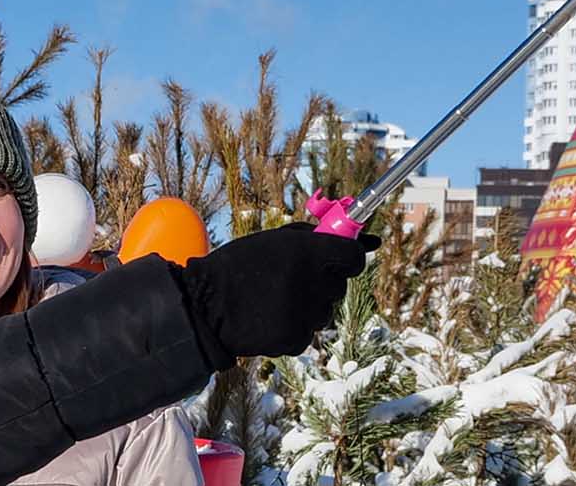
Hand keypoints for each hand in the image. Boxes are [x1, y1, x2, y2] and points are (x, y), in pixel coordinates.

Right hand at [173, 223, 378, 365]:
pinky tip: (268, 317)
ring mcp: (306, 315)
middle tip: (291, 279)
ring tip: (273, 299)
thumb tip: (371, 241)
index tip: (336, 259)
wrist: (204, 305)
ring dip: (308, 306)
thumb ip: (318, 236)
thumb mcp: (276, 240)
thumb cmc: (240, 266)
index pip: (354, 257)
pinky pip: (307, 333)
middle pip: (339, 286)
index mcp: (310, 253)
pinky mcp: (296, 340)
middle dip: (322, 282)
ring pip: (324, 312)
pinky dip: (293, 327)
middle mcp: (314, 284)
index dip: (347, 258)